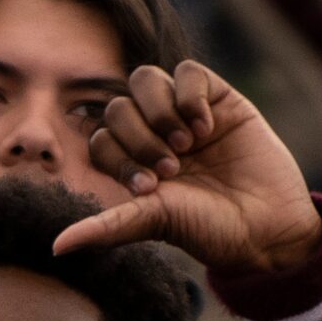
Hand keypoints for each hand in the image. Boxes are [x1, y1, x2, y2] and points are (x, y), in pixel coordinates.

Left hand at [58, 62, 320, 277]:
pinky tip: (206, 127)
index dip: (117, 156)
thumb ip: (106, 225)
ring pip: (145, 80)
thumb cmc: (207, 229)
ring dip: (159, 111)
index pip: (99, 138)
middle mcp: (153, 135)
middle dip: (138, 137)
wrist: (266, 225)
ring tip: (187, 143)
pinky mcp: (218, 98)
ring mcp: (184, 115)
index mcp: (132, 164)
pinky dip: (189, 95)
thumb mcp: (152, 222)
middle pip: (117, 106)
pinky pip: (187, 73)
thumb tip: (55, 248)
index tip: (149, 187)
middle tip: (171, 167)